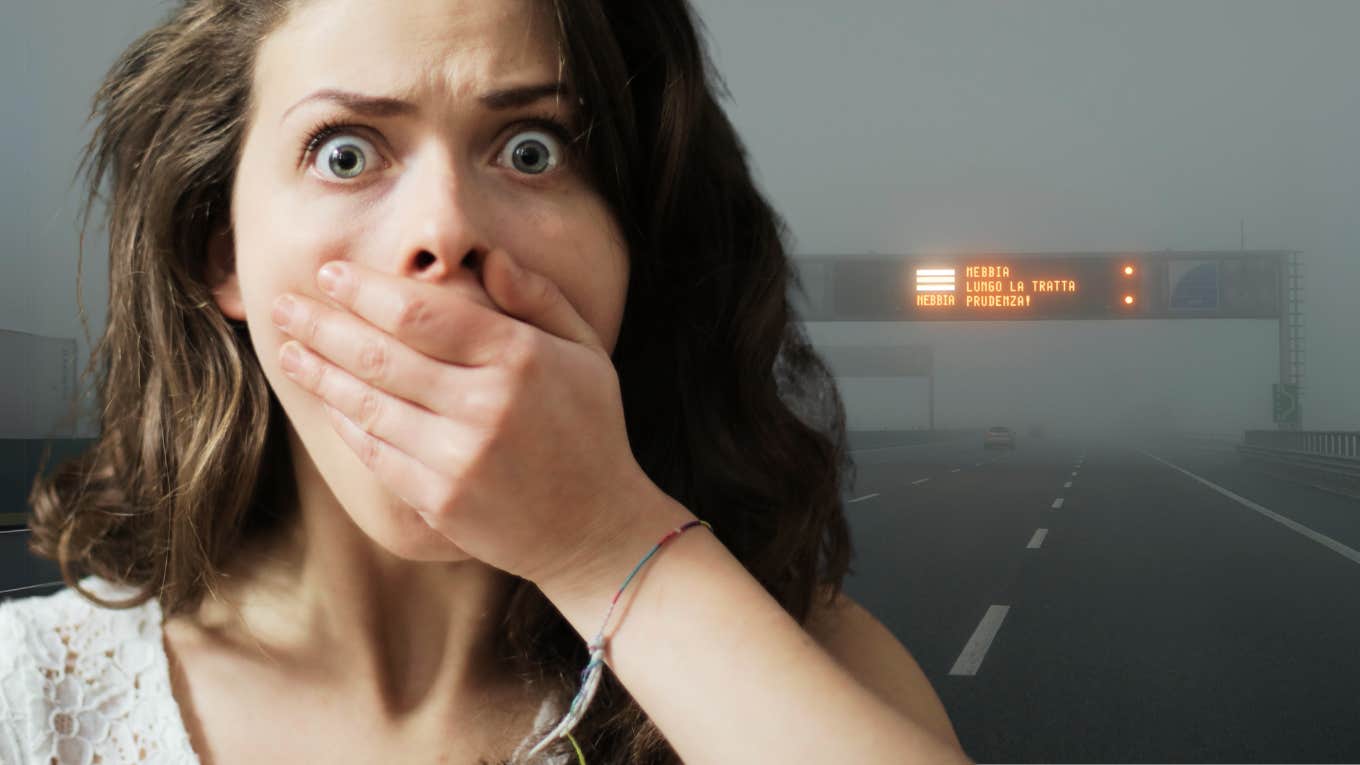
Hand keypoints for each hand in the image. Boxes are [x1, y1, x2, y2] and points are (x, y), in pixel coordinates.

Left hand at [270, 249, 658, 585]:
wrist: (594, 527)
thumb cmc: (590, 429)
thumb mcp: (587, 352)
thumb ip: (539, 298)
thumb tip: (487, 258)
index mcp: (520, 359)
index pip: (423, 313)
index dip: (367, 291)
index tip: (330, 273)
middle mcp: (485, 406)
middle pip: (381, 355)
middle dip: (324, 326)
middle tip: (283, 305)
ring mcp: (459, 458)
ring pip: (369, 404)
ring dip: (321, 374)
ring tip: (288, 349)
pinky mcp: (441, 500)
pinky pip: (377, 453)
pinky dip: (347, 423)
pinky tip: (327, 400)